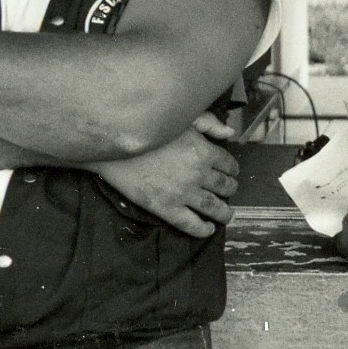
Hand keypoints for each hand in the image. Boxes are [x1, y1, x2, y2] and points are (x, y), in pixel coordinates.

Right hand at [93, 113, 238, 237]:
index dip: (232, 170)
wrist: (116, 147)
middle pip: (225, 187)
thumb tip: (229, 134)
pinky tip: (208, 229)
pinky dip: (203, 230)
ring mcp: (184, 193)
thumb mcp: (182, 118)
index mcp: (204, 151)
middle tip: (229, 192)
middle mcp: (199, 174)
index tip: (230, 173)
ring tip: (226, 215)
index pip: (230, 165)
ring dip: (224, 213)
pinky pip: (191, 224)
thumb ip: (209, 123)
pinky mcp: (166, 208)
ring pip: (214, 207)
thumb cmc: (148, 128)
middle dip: (230, 190)